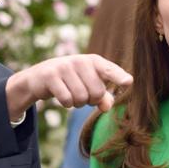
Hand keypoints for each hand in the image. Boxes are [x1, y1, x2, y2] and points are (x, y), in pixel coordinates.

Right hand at [5, 53, 132, 121]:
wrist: (40, 77)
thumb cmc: (71, 81)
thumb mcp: (88, 87)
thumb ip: (102, 97)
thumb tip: (107, 107)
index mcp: (94, 61)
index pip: (109, 70)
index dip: (118, 77)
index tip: (128, 82)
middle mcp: (80, 61)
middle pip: (96, 92)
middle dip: (91, 101)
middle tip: (83, 96)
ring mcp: (65, 67)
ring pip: (81, 98)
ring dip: (77, 103)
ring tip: (71, 95)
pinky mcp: (51, 76)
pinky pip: (66, 100)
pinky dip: (66, 104)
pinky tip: (62, 96)